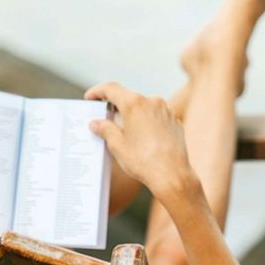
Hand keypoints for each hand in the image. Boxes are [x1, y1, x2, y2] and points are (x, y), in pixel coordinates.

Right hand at [85, 82, 195, 197]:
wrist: (172, 175)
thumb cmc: (144, 161)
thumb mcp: (117, 145)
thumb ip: (105, 129)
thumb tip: (96, 123)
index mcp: (135, 104)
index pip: (111, 89)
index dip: (98, 91)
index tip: (90, 98)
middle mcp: (152, 102)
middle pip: (128, 97)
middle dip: (115, 106)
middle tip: (104, 118)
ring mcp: (165, 110)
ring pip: (143, 106)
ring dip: (131, 114)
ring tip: (123, 131)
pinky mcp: (174, 121)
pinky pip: (156, 116)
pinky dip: (145, 122)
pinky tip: (141, 137)